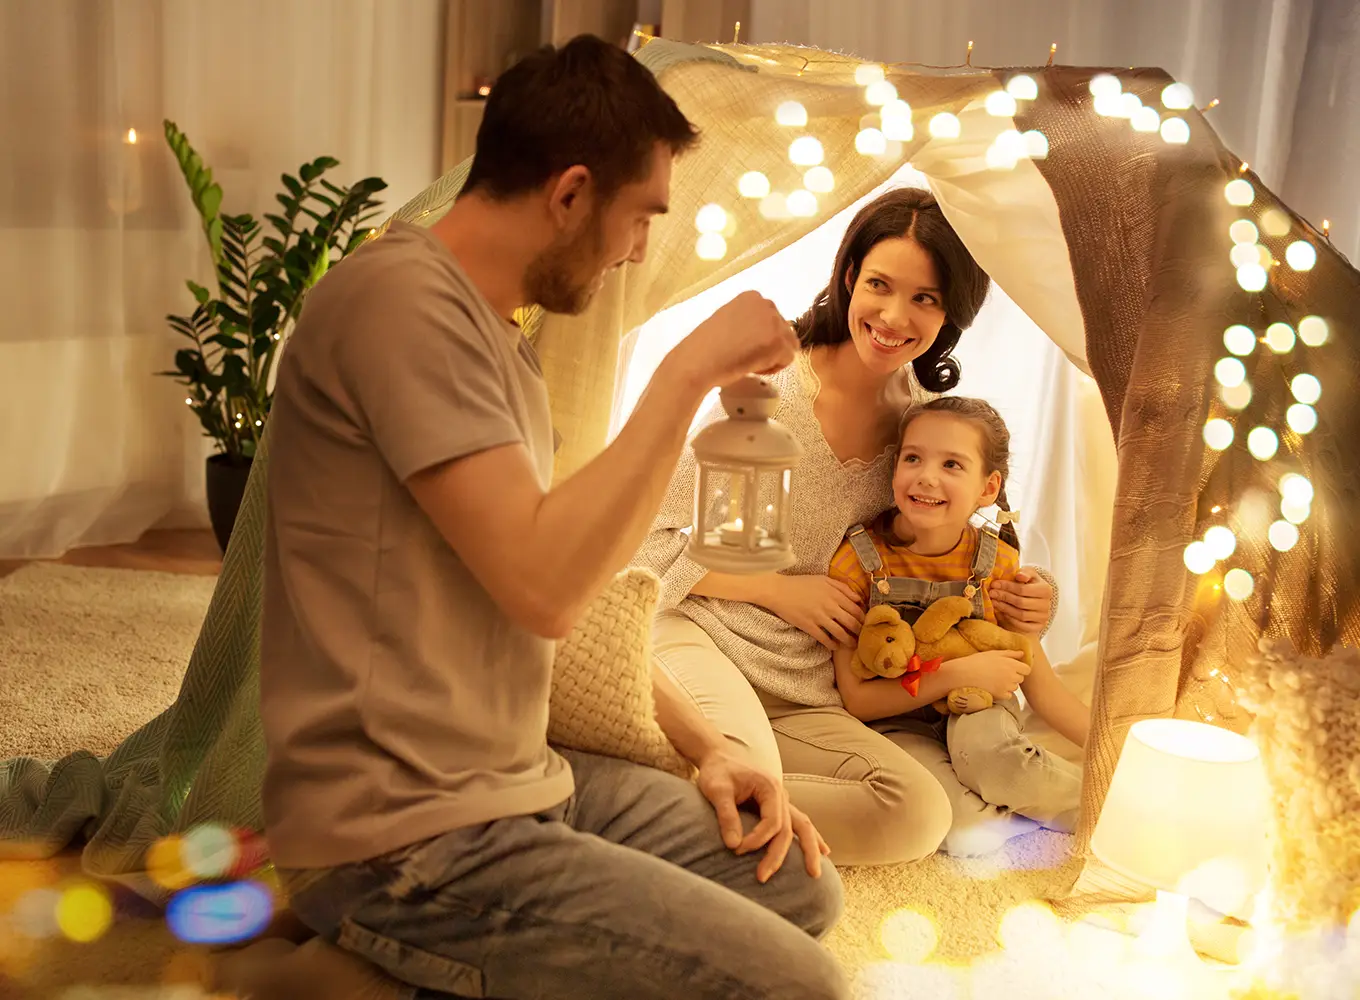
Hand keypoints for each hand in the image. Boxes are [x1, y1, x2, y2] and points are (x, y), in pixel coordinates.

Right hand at [671, 291, 799, 388]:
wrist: (698, 361)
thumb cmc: (706, 347)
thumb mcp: (729, 320)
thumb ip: (749, 321)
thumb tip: (764, 335)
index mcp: (752, 297)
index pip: (772, 319)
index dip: (761, 337)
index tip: (744, 346)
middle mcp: (766, 303)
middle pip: (784, 330)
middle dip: (769, 346)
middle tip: (746, 357)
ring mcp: (773, 321)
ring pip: (789, 344)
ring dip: (773, 357)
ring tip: (749, 362)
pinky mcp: (778, 341)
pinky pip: (788, 359)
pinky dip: (773, 368)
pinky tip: (752, 367)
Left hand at [696, 746, 830, 882]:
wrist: (719, 758)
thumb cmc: (717, 772)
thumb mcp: (716, 789)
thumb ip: (726, 815)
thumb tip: (733, 845)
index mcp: (769, 787)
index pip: (772, 821)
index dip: (756, 840)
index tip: (737, 849)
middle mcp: (782, 794)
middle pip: (789, 829)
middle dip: (778, 856)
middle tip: (762, 878)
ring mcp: (783, 801)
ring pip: (803, 827)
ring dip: (809, 850)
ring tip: (815, 873)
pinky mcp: (779, 807)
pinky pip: (800, 824)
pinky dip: (811, 838)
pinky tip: (823, 852)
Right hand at [761, 574, 864, 648]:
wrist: (779, 590)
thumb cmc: (801, 583)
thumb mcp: (824, 579)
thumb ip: (842, 587)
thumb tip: (858, 599)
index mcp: (835, 594)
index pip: (856, 609)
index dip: (863, 618)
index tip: (866, 623)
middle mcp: (830, 606)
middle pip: (851, 622)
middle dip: (860, 631)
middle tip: (863, 636)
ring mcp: (819, 617)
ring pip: (841, 633)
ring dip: (849, 641)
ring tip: (852, 645)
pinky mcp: (809, 626)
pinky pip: (825, 638)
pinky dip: (832, 644)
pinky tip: (835, 646)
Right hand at [948, 649, 1030, 699]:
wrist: (963, 674)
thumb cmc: (977, 661)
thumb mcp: (993, 653)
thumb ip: (1010, 653)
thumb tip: (1022, 653)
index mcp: (1011, 664)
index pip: (1027, 669)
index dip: (1020, 669)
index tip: (1013, 668)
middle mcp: (1011, 676)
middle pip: (1021, 679)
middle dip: (1014, 676)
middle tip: (1001, 673)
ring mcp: (1006, 686)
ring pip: (1014, 687)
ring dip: (1008, 685)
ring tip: (996, 680)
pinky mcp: (1000, 695)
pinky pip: (1008, 695)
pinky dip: (1003, 693)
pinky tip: (994, 687)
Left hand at [989, 568, 1052, 634]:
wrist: (1035, 598)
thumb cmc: (1030, 583)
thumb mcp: (1029, 574)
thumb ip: (1025, 572)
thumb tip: (1020, 576)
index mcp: (1046, 590)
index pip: (1023, 589)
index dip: (1007, 587)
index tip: (994, 584)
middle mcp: (1046, 605)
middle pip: (1020, 603)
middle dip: (1004, 597)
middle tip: (992, 593)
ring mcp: (1043, 617)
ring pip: (1020, 615)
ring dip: (1005, 608)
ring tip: (994, 602)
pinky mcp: (1038, 627)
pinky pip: (1022, 626)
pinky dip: (1010, 619)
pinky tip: (1002, 612)